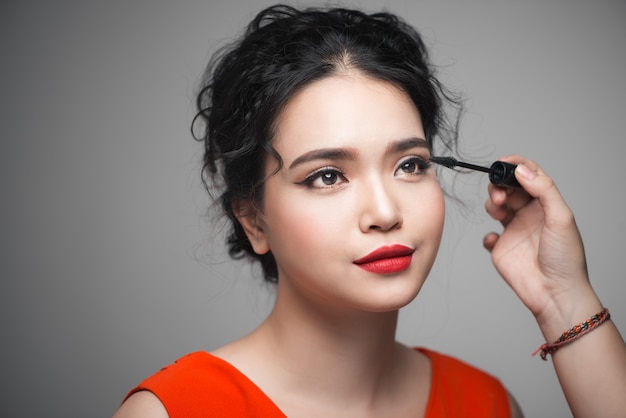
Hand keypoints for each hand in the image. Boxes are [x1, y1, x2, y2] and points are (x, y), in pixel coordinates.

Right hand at [483, 155, 595, 327]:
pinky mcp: (501, 248)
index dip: (514, 165)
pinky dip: (487, 234)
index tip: (502, 163)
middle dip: (499, 185)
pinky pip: (487, 234)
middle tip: (499, 195)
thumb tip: (522, 170)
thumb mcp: (561, 217)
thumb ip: (543, 189)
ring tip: (497, 212)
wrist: (554, 293)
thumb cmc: (565, 258)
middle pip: (508, 187)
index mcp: (546, 204)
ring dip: (492, 203)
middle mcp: (529, 214)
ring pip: (496, 205)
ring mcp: (514, 230)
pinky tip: (496, 240)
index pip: (528, 175)